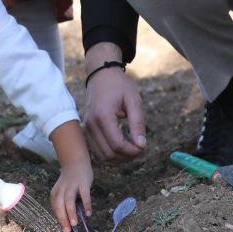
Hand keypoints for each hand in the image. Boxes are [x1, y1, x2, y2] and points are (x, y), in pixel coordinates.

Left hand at [48, 121, 93, 231]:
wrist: (76, 162)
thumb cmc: (70, 181)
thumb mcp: (64, 192)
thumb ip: (65, 204)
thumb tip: (70, 221)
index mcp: (56, 193)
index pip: (55, 208)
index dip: (59, 219)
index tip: (64, 230)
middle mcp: (62, 189)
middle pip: (60, 205)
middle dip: (63, 218)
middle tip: (68, 230)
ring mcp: (72, 185)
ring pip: (69, 200)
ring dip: (71, 213)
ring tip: (75, 224)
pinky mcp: (83, 183)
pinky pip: (84, 195)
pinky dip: (86, 204)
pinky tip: (88, 213)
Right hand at [82, 45, 145, 161]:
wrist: (101, 75)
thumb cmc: (119, 85)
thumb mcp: (133, 100)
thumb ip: (138, 123)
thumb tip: (142, 146)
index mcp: (102, 116)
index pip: (117, 145)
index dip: (132, 151)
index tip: (144, 146)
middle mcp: (91, 125)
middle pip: (109, 154)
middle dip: (127, 157)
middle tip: (140, 148)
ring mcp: (87, 128)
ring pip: (103, 156)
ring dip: (120, 157)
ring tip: (133, 147)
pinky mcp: (88, 130)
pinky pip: (100, 150)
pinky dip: (113, 152)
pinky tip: (124, 143)